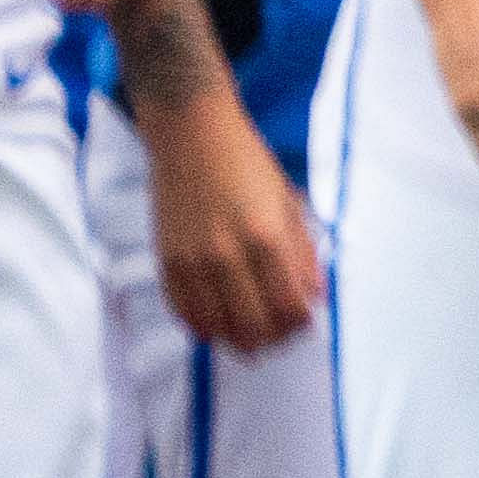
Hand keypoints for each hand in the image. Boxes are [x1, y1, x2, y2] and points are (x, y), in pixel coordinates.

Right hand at [147, 93, 320, 352]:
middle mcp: (227, 255)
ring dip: (237, 340)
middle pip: (252, 326)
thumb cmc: (248, 165)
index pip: (287, 306)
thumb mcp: (290, 204)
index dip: (299, 325)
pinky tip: (218, 323)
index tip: (304, 323)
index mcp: (266, 237)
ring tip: (251, 336)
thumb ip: (303, 254)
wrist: (192, 137)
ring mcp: (191, 261)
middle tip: (280, 337)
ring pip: (216, 327)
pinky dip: (203, 325)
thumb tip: (313, 299)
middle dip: (272, 340)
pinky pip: (183, 312)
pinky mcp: (165, 261)